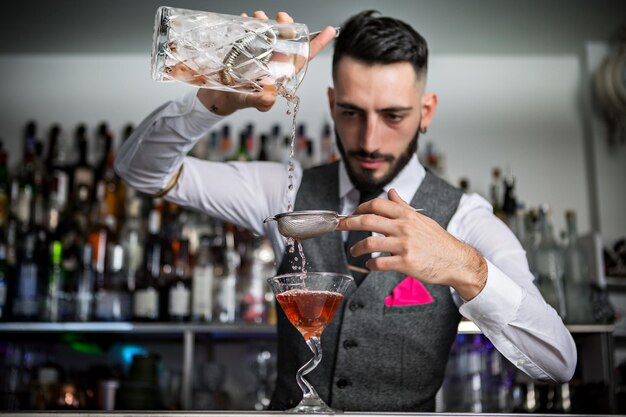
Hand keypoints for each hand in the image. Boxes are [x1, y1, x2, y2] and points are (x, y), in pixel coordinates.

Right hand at [197, 11, 336, 115]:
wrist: (216, 96)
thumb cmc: (234, 101)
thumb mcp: (245, 102)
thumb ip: (258, 102)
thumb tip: (270, 98)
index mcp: (278, 75)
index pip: (301, 58)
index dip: (315, 45)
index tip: (330, 31)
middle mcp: (273, 63)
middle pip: (288, 41)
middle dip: (288, 26)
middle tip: (281, 17)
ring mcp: (260, 55)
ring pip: (271, 35)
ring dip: (267, 23)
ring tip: (258, 15)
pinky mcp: (246, 50)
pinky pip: (252, 34)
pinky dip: (250, 24)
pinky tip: (245, 18)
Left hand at [336, 189, 486, 299]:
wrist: (457, 261)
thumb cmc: (439, 241)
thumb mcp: (422, 220)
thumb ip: (404, 206)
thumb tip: (391, 192)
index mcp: (407, 215)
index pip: (377, 204)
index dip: (360, 208)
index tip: (351, 213)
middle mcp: (404, 227)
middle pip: (367, 220)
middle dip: (348, 223)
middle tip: (338, 226)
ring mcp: (404, 245)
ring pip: (369, 243)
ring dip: (356, 248)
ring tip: (354, 251)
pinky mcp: (406, 263)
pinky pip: (379, 263)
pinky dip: (370, 265)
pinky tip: (369, 265)